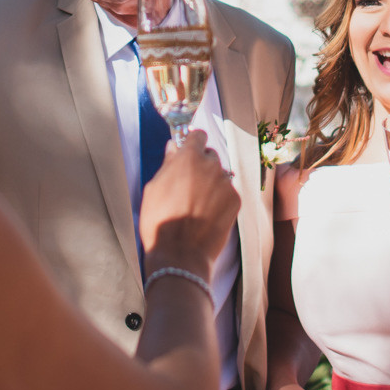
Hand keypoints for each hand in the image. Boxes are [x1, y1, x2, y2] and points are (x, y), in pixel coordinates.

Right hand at [139, 130, 240, 271]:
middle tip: (190, 184)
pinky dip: (220, 199)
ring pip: (220, 175)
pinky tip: (208, 213)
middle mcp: (211, 166)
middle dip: (202, 165)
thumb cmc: (160, 221)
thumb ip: (167, 164)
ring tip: (198, 203)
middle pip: (210, 155)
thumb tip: (173, 148)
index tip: (189, 150)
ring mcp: (226, 183)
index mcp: (188, 157)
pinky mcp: (236, 201)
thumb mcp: (153, 188)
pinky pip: (228, 192)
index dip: (193, 142)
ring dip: (212, 182)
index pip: (198, 135)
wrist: (180, 254)